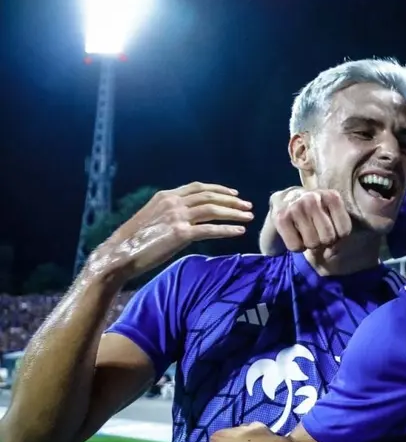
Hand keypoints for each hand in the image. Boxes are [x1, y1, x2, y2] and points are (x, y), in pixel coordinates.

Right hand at [87, 182, 251, 282]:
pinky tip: (239, 232)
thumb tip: (189, 215)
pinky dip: (227, 230)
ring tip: (248, 217)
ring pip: (213, 210)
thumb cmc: (135, 240)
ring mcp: (176, 217)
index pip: (198, 188)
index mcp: (165, 196)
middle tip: (248, 206)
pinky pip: (210, 230)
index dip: (218, 190)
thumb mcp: (153, 217)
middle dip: (232, 201)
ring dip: (234, 213)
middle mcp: (172, 203)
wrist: (120, 254)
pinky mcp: (180, 234)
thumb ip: (171, 212)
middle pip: (209, 197)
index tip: (234, 195)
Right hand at [271, 187, 351, 251]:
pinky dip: (297, 247)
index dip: (338, 237)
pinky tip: (295, 235)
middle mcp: (313, 199)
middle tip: (316, 233)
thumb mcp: (331, 215)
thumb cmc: (314, 212)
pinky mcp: (281, 217)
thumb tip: (329, 254)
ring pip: (312, 243)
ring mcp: (296, 207)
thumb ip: (338, 234)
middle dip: (323, 241)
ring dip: (309, 244)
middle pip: (328, 238)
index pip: (344, 231)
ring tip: (305, 232)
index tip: (330, 229)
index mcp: (331, 196)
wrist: (284, 200)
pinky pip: (296, 246)